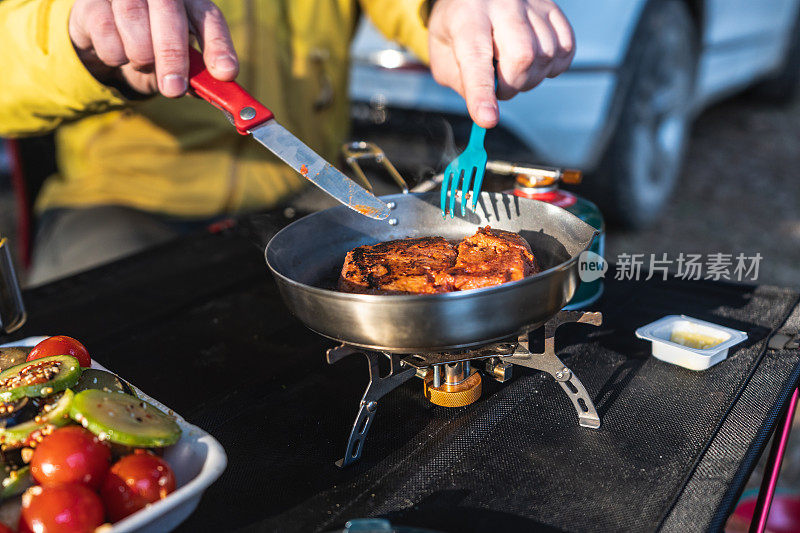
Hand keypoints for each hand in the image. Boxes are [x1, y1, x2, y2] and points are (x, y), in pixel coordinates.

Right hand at [68, 0, 237, 96]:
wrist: (104, 35)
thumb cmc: (152, 46)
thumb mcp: (178, 60)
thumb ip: (194, 74)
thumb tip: (206, 91)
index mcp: (189, 1)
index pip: (210, 19)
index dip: (219, 46)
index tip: (225, 73)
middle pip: (170, 15)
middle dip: (173, 57)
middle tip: (174, 90)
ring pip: (135, 22)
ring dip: (141, 57)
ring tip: (142, 62)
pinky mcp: (92, 1)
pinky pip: (106, 32)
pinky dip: (115, 54)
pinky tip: (119, 53)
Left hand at [428, 0, 574, 127]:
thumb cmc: (457, 25)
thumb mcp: (443, 54)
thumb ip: (461, 83)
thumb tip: (486, 107)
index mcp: (468, 16)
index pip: (476, 58)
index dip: (482, 92)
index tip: (487, 119)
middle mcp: (502, 4)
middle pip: (521, 57)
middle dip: (510, 87)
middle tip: (498, 86)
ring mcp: (531, 3)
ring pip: (545, 55)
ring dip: (530, 78)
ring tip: (513, 70)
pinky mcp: (552, 8)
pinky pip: (565, 48)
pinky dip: (553, 67)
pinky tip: (535, 64)